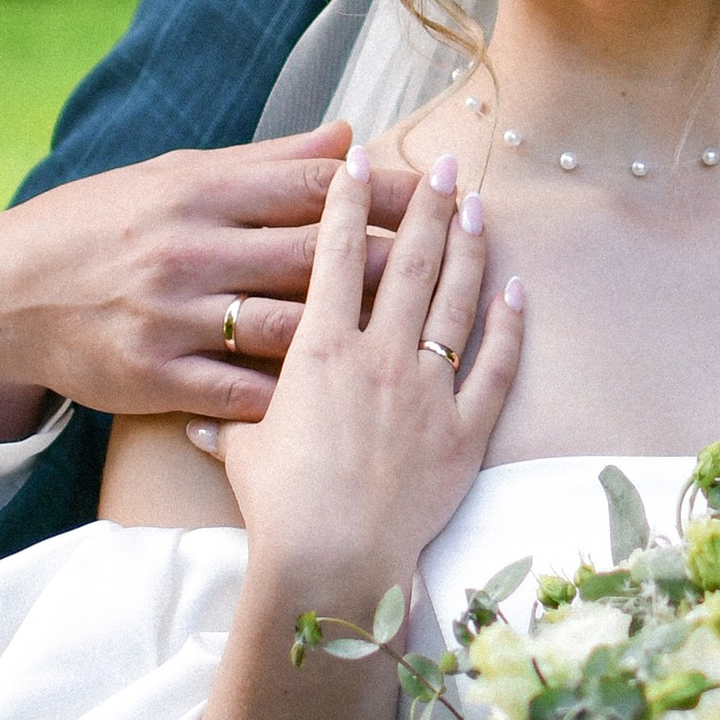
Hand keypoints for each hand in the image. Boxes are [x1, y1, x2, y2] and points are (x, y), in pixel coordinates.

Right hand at [0, 125, 423, 440]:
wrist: (6, 293)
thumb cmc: (105, 223)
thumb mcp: (175, 178)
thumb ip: (265, 164)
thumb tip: (347, 136)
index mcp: (199, 194)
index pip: (310, 188)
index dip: (383, 190)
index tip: (443, 191)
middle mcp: (190, 251)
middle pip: (315, 255)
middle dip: (394, 256)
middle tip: (461, 261)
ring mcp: (173, 317)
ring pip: (288, 325)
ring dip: (360, 330)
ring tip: (421, 332)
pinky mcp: (155, 376)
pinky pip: (240, 390)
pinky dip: (293, 395)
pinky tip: (346, 402)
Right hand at [216, 147, 524, 611]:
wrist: (333, 560)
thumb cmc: (281, 508)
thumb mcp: (245, 455)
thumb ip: (230, 426)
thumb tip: (203, 423)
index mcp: (320, 349)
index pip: (334, 255)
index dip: (348, 202)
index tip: (359, 158)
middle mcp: (378, 356)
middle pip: (409, 262)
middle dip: (429, 206)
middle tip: (448, 164)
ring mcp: (426, 390)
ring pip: (456, 302)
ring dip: (470, 249)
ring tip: (482, 206)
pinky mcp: (463, 431)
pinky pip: (495, 368)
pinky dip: (509, 329)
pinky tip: (516, 293)